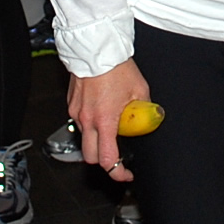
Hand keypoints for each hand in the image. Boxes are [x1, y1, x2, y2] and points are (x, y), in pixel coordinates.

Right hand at [67, 59, 150, 182]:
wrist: (97, 50)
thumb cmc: (117, 67)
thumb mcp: (140, 90)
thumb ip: (144, 109)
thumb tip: (152, 118)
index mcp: (104, 121)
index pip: (107, 159)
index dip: (118, 172)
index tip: (126, 174)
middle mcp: (87, 120)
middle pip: (91, 156)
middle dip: (105, 161)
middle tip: (120, 155)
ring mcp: (76, 113)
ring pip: (85, 138)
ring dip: (98, 139)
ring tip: (114, 123)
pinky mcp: (72, 105)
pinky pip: (81, 122)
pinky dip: (92, 124)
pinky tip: (104, 109)